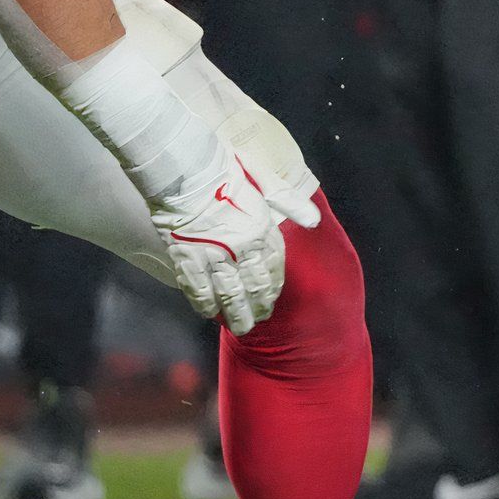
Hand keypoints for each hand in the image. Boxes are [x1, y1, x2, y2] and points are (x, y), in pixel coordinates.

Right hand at [149, 152, 305, 334]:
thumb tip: (314, 221)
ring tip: (241, 327)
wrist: (184, 171)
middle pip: (253, 288)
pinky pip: (197, 290)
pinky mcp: (185, 259)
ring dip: (236, 315)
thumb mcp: (264, 182)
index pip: (273, 267)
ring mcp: (212, 256)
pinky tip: (208, 312)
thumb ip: (290, 203)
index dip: (273, 286)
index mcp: (260, 230)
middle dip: (258, 308)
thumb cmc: (225, 171)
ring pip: (228, 295)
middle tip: (259, 321)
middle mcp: (239, 248)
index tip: (272, 298)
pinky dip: (204, 304)